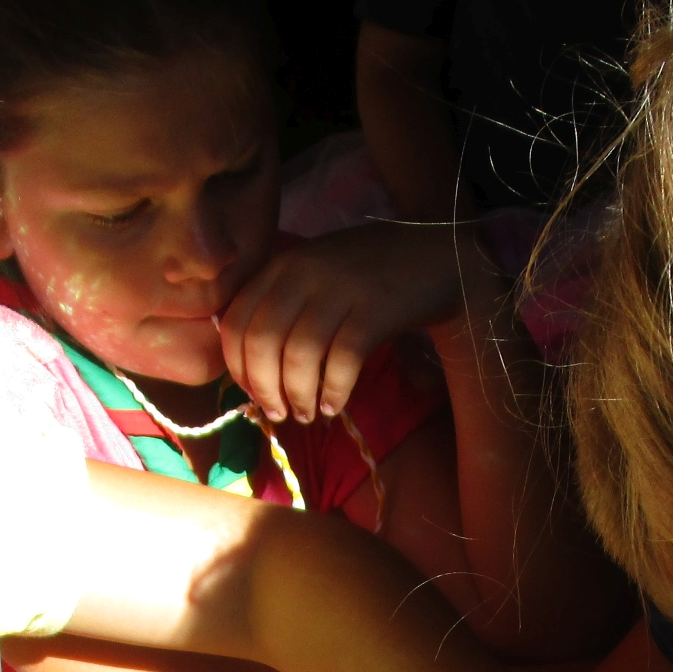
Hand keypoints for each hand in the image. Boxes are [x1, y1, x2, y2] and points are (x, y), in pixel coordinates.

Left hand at [219, 221, 466, 423]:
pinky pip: (342, 360)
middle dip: (264, 388)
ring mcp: (341, 288)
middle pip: (261, 341)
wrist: (436, 256)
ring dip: (298, 395)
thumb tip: (252, 371)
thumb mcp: (316, 276)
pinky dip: (333, 391)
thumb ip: (282, 306)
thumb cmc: (369, 276)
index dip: (237, 367)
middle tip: (279, 413)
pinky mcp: (376, 308)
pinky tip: (333, 405)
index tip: (253, 393)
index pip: (235, 321)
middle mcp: (305, 271)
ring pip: (299, 355)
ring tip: (308, 415)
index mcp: (282, 265)